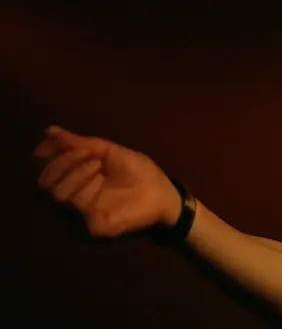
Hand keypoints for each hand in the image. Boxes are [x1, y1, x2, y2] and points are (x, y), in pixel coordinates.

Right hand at [34, 126, 181, 236]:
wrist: (163, 191)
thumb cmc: (140, 171)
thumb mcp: (111, 151)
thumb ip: (82, 143)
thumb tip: (50, 130)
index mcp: (80, 176)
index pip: (49, 168)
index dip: (47, 155)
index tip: (45, 147)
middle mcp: (77, 193)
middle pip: (46, 182)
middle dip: (61, 162)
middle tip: (84, 152)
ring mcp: (83, 210)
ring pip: (58, 193)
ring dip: (75, 171)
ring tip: (96, 162)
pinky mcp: (92, 224)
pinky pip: (75, 207)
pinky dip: (83, 186)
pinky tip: (98, 176)